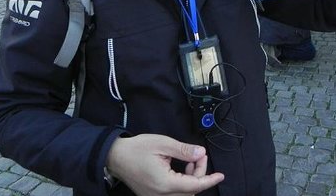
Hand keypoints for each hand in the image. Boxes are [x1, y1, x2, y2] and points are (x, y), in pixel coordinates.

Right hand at [106, 134, 224, 195]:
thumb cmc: (137, 149)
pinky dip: (182, 183)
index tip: (220, 176)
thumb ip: (184, 150)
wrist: (115, 157)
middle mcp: (161, 195)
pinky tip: (182, 168)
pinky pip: (173, 194)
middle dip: (200, 174)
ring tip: (190, 160)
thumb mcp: (162, 144)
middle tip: (199, 156)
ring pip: (183, 194)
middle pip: (190, 191)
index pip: (194, 186)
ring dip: (191, 179)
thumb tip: (201, 153)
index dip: (209, 180)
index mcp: (165, 183)